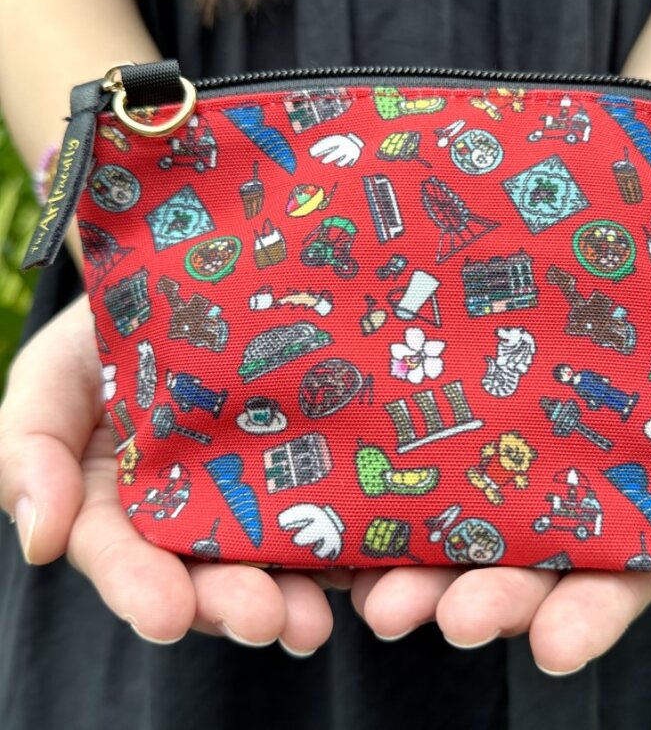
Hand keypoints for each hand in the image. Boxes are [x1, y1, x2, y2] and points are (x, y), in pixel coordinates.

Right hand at [0, 296, 332, 654]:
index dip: (140, 587)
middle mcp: (189, 515)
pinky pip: (332, 517)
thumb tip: (40, 543)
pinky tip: (363, 567)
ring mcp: (255, 496)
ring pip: (273, 558)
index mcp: (119, 506)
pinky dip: (346, 548)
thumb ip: (28, 449)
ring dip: (293, 596)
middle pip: (208, 573)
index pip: (125, 556)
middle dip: (232, 602)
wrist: (187, 283)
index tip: (167, 614)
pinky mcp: (310, 473)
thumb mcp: (52, 378)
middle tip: (265, 620)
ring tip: (313, 621)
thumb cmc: (109, 332)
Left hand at [350, 370, 650, 674]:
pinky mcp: (450, 459)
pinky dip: (379, 530)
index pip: (604, 592)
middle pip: (516, 579)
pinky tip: (349, 551)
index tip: (554, 648)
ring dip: (420, 581)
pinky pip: (411, 497)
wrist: (631, 321)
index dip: (582, 621)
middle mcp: (550, 532)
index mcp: (620, 542)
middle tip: (453, 620)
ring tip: (383, 603)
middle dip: (486, 604)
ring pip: (454, 547)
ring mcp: (496, 497)